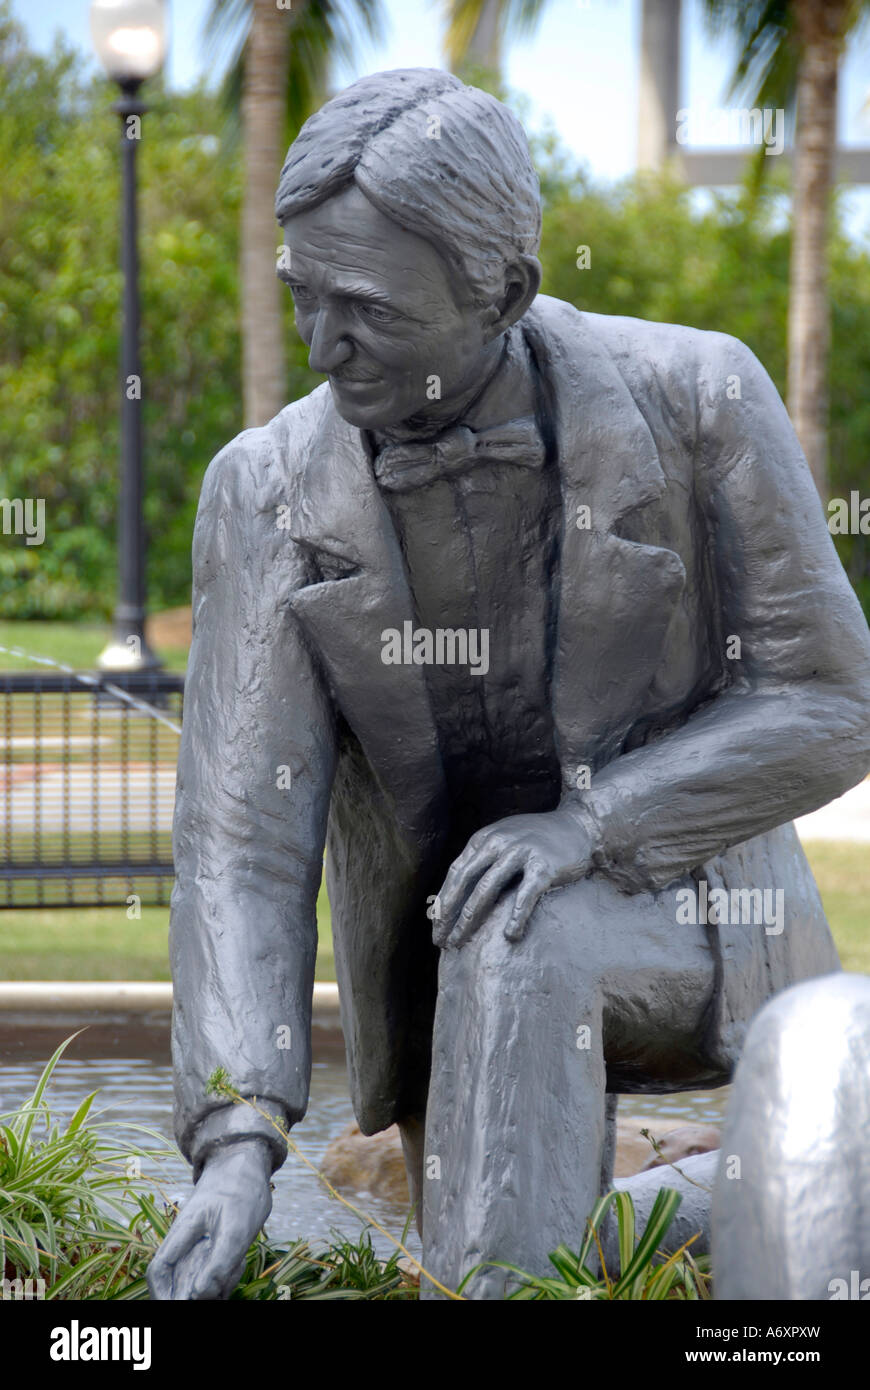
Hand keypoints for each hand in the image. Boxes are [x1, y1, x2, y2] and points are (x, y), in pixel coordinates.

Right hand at [146, 1140, 272, 1299]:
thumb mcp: (236, 1227)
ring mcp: (199, 1244)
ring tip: (236, 1263)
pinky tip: (239, 1262)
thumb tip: (199, 1295)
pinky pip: (214, 1273)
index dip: (161, 1295)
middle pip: (179, 1281)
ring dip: (216, 1284)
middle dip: (196, 1293)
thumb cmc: (241, 1189)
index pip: (159, 1269)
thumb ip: (219, 1262)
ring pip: (199, 1280)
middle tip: (220, 1286)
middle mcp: (186, 1241)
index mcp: (182, 1232)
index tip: (177, 1306)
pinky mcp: (212, 1246)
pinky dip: (226, 1276)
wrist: (248, 1162)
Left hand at [432, 803, 595, 949]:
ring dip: (470, 919)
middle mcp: (498, 843)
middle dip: (449, 915)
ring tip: (461, 942)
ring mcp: (521, 853)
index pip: (455, 873)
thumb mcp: (503, 840)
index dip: (443, 902)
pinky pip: (525, 896)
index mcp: (484, 839)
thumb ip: (482, 860)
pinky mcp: (544, 866)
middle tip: (441, 941)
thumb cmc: (537, 840)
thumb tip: (457, 896)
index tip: (436, 927)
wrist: (578, 826)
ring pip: (486, 889)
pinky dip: (516, 917)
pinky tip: (510, 936)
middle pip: (465, 883)